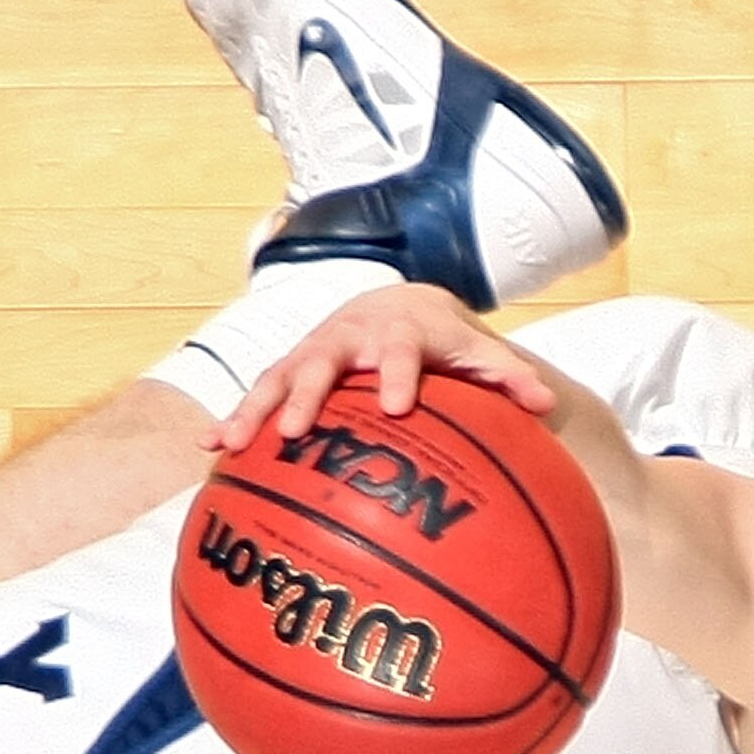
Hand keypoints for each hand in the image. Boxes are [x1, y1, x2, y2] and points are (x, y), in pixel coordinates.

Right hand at [211, 281, 559, 453]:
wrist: (393, 303)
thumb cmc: (437, 341)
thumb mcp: (471, 353)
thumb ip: (506, 378)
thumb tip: (545, 405)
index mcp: (394, 335)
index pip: (396, 351)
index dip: (395, 374)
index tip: (395, 406)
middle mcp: (345, 340)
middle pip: (322, 363)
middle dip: (308, 394)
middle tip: (299, 430)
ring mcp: (311, 355)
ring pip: (277, 379)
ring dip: (254, 411)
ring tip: (232, 443)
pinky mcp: (288, 372)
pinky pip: (257, 397)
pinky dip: (232, 419)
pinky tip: (208, 450)